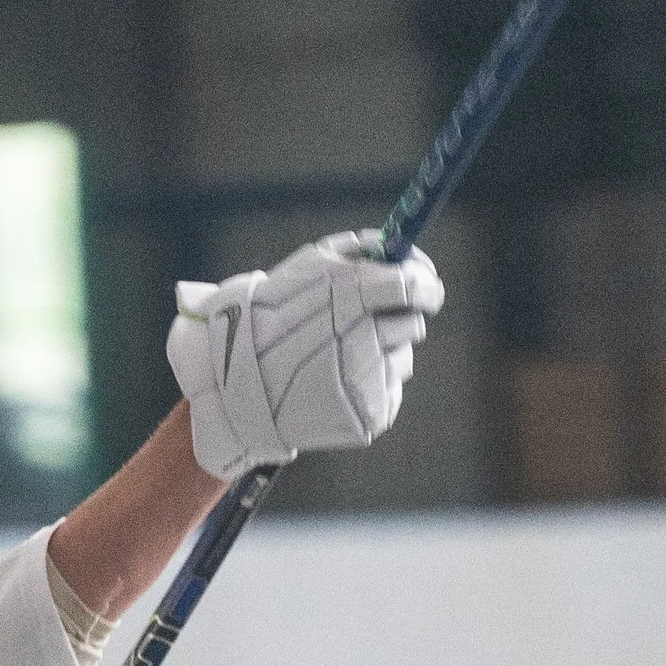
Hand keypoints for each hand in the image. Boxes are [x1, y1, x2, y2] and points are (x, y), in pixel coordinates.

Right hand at [167, 230, 444, 478]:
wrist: (239, 384)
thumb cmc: (274, 314)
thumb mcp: (311, 265)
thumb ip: (362, 250)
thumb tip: (405, 249)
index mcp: (351, 297)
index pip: (412, 287)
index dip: (426, 285)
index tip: (426, 285)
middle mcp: (364, 341)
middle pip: (413, 325)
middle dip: (400, 319)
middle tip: (374, 323)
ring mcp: (368, 382)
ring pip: (402, 358)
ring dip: (383, 353)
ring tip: (339, 357)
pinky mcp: (371, 416)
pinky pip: (389, 390)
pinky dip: (370, 384)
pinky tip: (337, 383)